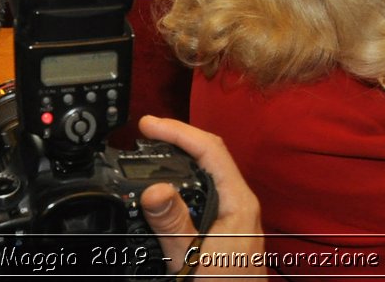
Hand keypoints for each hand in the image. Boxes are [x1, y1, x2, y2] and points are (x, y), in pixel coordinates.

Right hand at [137, 115, 265, 277]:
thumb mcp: (193, 259)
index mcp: (238, 202)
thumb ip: (174, 225)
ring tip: (152, 150)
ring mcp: (233, 216)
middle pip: (209, 156)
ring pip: (206, 174)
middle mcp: (239, 204)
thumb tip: (154, 188)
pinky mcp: (224, 229)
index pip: (210, 150)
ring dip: (179, 158)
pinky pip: (203, 193)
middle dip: (177, 139)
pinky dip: (182, 182)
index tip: (148, 124)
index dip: (178, 131)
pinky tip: (165, 190)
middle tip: (145, 132)